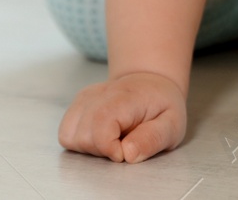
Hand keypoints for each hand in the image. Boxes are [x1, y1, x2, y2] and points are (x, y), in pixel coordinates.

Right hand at [58, 71, 185, 163]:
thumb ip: (153, 139)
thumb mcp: (172, 125)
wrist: (152, 83)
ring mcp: (86, 97)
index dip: (110, 149)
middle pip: (82, 136)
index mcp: (125, 97)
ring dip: (89, 147)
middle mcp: (100, 93)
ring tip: (112, 140)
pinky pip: (66, 132)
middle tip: (123, 144)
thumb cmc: (162, 106)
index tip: (126, 151)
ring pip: (69, 136)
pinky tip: (100, 136)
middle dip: (102, 151)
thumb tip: (128, 155)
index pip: (101, 126)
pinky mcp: (78, 103)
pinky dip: (79, 141)